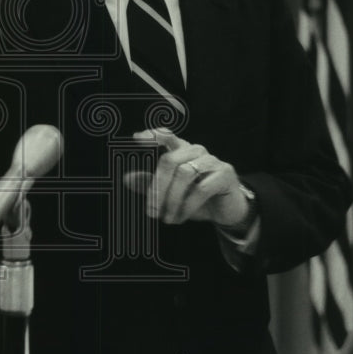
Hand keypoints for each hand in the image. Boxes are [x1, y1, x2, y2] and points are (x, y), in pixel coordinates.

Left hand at [124, 127, 249, 226]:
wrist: (225, 210)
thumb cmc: (195, 198)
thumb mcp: (169, 193)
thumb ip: (150, 184)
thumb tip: (127, 178)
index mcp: (181, 150)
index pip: (167, 136)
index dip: (153, 136)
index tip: (136, 138)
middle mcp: (196, 151)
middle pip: (170, 160)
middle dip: (157, 187)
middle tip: (151, 211)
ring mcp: (212, 160)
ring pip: (184, 174)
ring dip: (172, 200)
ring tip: (167, 218)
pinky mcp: (224, 174)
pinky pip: (201, 189)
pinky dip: (187, 206)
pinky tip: (181, 217)